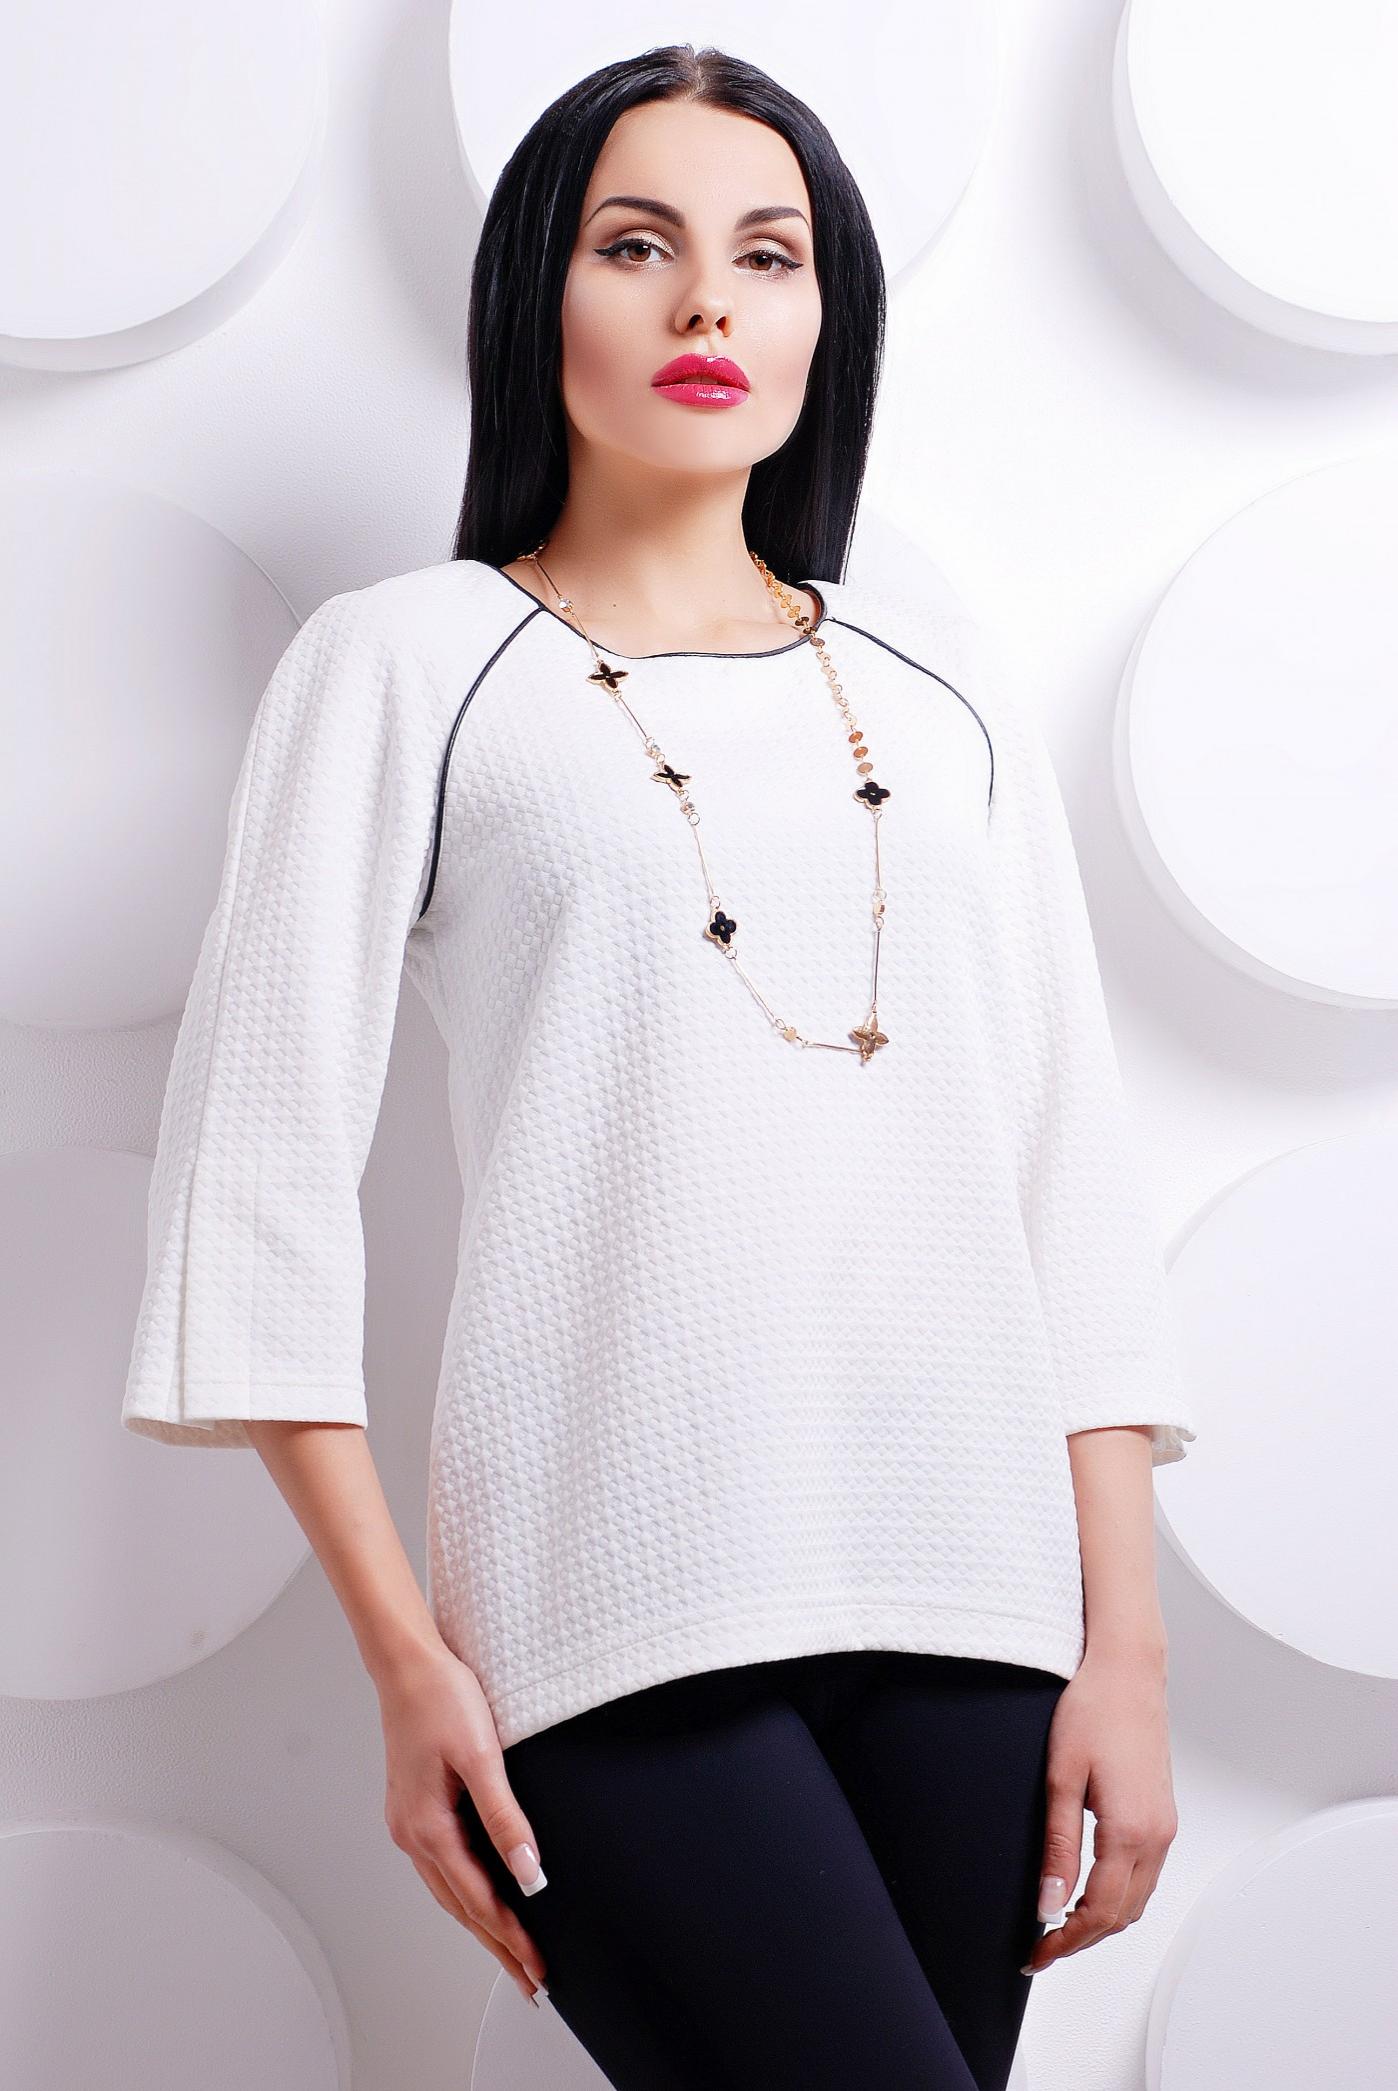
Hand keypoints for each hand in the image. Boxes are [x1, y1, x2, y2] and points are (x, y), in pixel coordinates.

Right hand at [377, 1640, 549, 2004]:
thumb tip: (530, 1873)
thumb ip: (506, 1818)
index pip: (478, 1900)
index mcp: (428, 1828)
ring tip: (510, 1951)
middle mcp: (411, 1834)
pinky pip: (441, 1866)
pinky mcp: (413, 1808)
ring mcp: (408, 1823)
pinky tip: (480, 1896)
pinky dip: (465, 1891)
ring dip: (480, 1923)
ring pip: (448, 1891)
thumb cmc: (442, 1699)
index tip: (538, 1968)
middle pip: (461, 1907)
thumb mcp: (483, 1756)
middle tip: (530, 1981)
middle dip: (496, 1945)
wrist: (406, 1665)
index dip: (511, 1937)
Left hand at [1022, 1645, 1178, 1975]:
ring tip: (1060, 1926)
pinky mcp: (1163, 1814)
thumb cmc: (1092, 1710)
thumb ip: (1057, 1848)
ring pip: (1138, 1899)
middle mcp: (1157, 1835)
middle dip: (1083, 1939)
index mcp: (1131, 1831)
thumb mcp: (1060, 1779)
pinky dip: (1119, 1896)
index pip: (1100, 1912)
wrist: (1127, 1670)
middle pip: (1124, 1915)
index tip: (1036, 1955)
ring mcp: (1165, 1825)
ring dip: (1103, 1920)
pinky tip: (1090, 1890)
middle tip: (1041, 1949)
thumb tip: (1049, 1905)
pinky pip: (1145, 1874)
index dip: (1066, 1942)